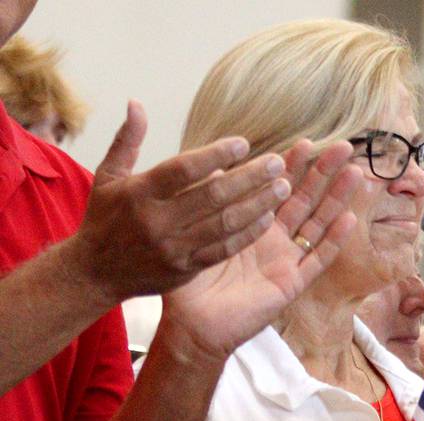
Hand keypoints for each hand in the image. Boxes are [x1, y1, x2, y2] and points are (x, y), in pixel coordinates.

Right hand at [71, 101, 294, 303]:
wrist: (98, 273)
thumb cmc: (105, 218)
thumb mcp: (108, 177)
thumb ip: (127, 141)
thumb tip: (137, 103)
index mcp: (139, 192)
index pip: (183, 169)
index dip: (215, 154)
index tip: (244, 143)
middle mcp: (158, 220)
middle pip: (212, 195)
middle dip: (249, 178)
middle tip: (277, 163)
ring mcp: (174, 246)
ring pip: (224, 223)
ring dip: (258, 204)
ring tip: (283, 187)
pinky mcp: (186, 268)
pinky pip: (224, 249)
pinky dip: (248, 233)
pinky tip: (268, 217)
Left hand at [158, 139, 360, 362]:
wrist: (193, 323)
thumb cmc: (189, 282)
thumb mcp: (195, 233)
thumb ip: (207, 204)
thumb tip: (215, 168)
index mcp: (250, 225)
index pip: (275, 188)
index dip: (292, 166)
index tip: (306, 143)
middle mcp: (273, 240)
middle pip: (305, 200)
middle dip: (324, 174)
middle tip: (343, 148)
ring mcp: (286, 261)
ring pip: (318, 224)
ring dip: (337, 199)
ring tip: (356, 174)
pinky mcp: (292, 283)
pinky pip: (317, 259)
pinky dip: (334, 240)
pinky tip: (349, 219)